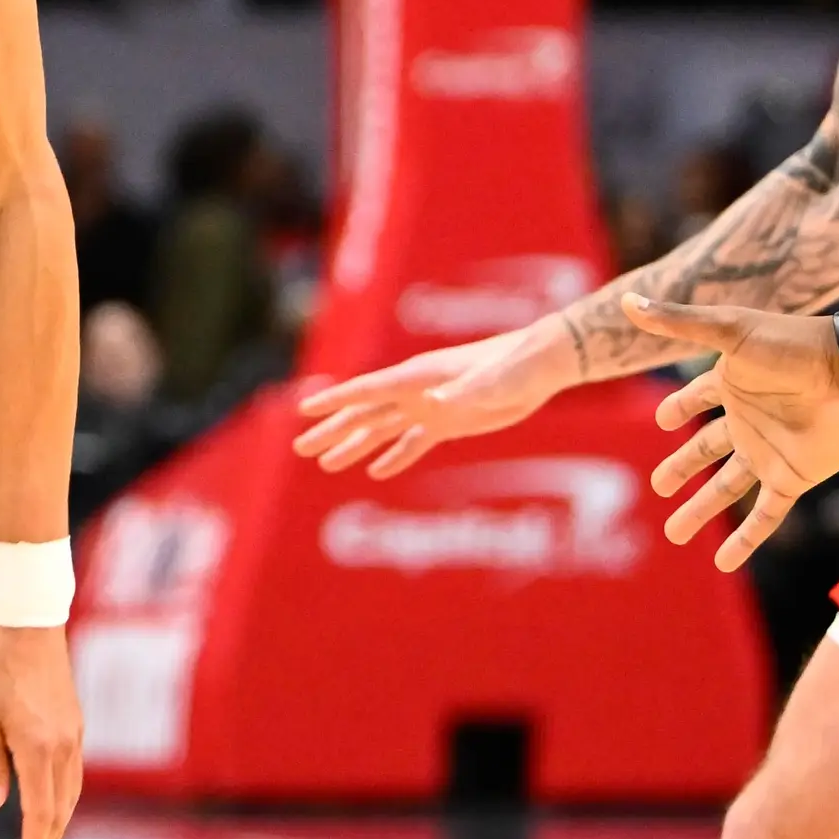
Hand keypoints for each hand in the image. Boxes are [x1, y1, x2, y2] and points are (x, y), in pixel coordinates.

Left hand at [0, 622, 83, 838]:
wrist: (28, 622)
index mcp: (38, 749)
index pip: (40, 811)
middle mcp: (63, 746)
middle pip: (61, 807)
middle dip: (47, 838)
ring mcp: (73, 733)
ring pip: (72, 789)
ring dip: (59, 818)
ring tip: (44, 838)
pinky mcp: (74, 721)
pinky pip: (73, 770)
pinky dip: (65, 793)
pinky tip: (53, 796)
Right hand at [292, 328, 565, 477]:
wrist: (538, 365)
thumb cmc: (514, 366)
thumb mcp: (489, 382)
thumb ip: (462, 392)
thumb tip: (434, 404)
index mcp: (417, 377)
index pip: (367, 390)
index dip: (334, 401)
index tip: (303, 410)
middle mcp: (416, 392)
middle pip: (364, 412)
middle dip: (332, 430)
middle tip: (300, 448)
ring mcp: (429, 407)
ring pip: (382, 429)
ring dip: (355, 446)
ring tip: (326, 465)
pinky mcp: (448, 422)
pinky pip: (413, 443)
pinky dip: (395, 457)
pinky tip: (377, 472)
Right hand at [627, 296, 838, 571]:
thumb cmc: (793, 346)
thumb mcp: (729, 331)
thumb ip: (678, 321)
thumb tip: (628, 300)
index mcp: (732, 384)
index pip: (696, 398)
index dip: (678, 408)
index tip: (662, 422)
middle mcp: (748, 421)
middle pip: (705, 450)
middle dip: (681, 468)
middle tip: (658, 487)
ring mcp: (769, 452)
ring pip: (726, 489)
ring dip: (701, 510)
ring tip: (674, 534)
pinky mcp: (792, 478)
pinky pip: (764, 515)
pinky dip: (745, 541)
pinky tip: (723, 563)